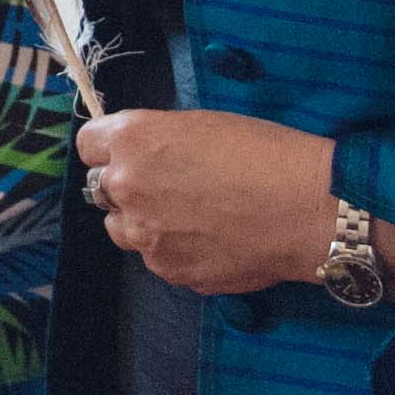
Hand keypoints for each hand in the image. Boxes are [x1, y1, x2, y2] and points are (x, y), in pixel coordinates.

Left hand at [73, 107, 340, 295]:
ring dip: (145, 223)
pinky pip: (158, 258)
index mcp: (132, 140)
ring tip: (193, 217)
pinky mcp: (169, 270)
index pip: (88, 144)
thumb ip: (158, 142)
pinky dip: (176, 250)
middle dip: (127, 186)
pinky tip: (212, 240)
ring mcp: (144, 235)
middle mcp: (126, 187)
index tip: (127, 153)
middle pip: (102, 188)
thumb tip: (145, 157)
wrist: (306, 207)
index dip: (109, 148)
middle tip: (170, 187)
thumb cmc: (265, 153)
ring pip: (124, 230)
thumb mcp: (201, 124)